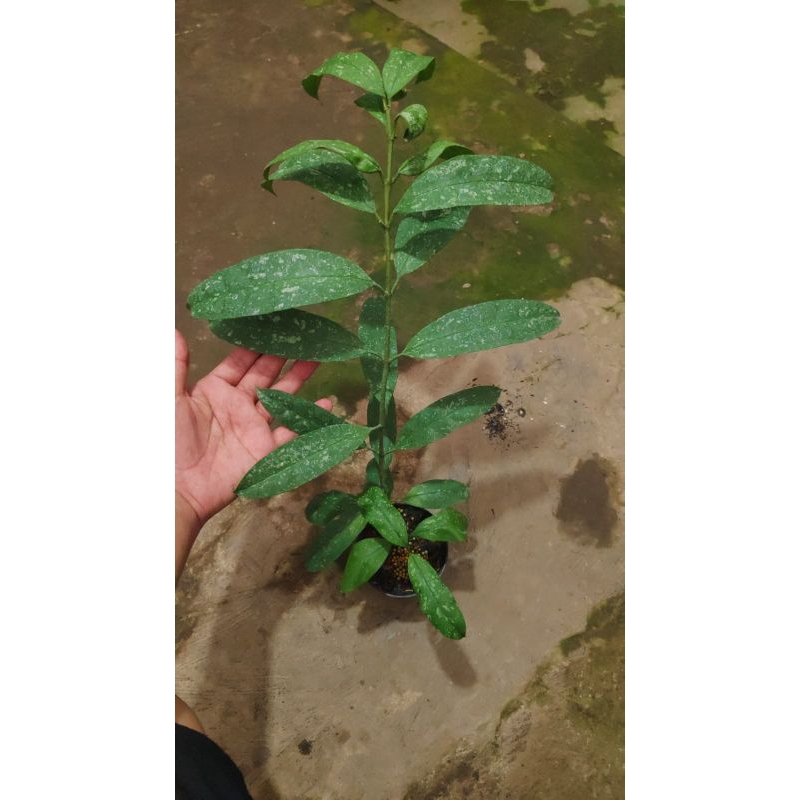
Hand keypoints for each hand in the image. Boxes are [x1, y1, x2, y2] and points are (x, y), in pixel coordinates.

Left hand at [175, 330, 331, 529]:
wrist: (177, 489)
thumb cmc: (168, 444)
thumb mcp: (168, 400)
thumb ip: (175, 366)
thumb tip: (174, 331)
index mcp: (214, 390)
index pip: (240, 361)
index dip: (256, 344)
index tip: (273, 324)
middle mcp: (237, 405)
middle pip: (266, 374)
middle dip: (285, 355)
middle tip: (304, 334)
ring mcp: (254, 426)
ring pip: (283, 396)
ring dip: (300, 378)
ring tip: (319, 358)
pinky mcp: (265, 449)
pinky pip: (292, 431)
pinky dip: (310, 418)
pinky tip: (326, 403)